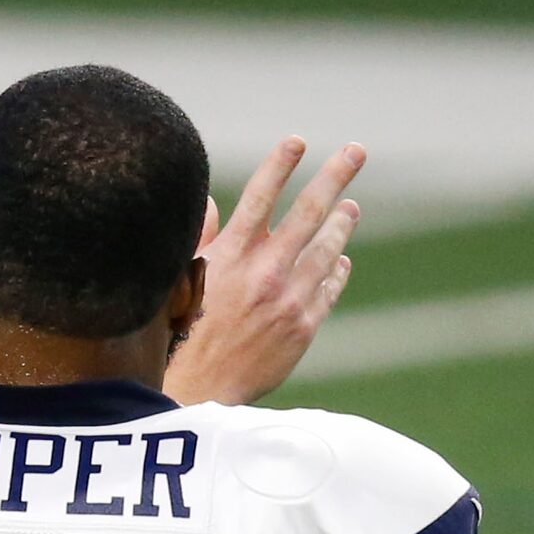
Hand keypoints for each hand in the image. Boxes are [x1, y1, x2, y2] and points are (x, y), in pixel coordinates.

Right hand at [163, 138, 364, 406]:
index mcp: (230, 255)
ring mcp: (289, 299)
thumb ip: (198, 239)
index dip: (281, 164)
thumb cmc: (177, 337)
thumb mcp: (178, 281)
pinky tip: (340, 260)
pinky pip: (328, 289)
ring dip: (341, 223)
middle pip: (309, 211)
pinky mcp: (303, 327)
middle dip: (335, 176)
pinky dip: (336, 271)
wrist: (197, 392)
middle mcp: (265, 271)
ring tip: (350, 208)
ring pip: (326, 249)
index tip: (298, 141)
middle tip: (356, 151)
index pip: (262, 195)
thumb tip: (207, 202)